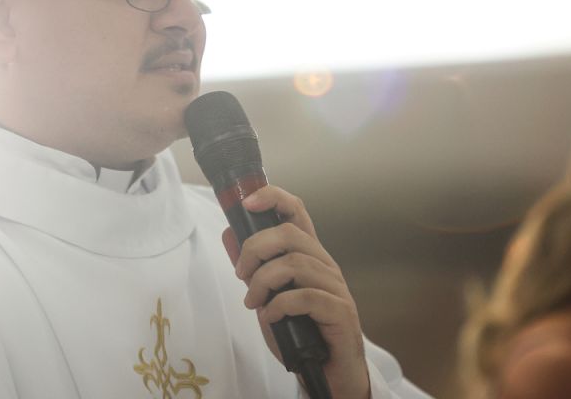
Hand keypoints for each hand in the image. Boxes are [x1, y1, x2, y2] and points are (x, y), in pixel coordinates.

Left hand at [221, 185, 370, 398]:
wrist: (326, 373)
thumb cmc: (300, 332)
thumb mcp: (267, 295)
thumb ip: (252, 266)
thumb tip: (230, 233)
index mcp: (308, 255)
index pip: (297, 211)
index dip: (273, 198)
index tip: (247, 202)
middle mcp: (325, 265)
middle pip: (290, 233)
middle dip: (256, 249)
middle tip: (241, 274)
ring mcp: (335, 287)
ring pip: (295, 264)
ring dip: (263, 282)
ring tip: (253, 303)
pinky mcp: (340, 312)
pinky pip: (305, 297)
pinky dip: (279, 305)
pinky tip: (270, 317)